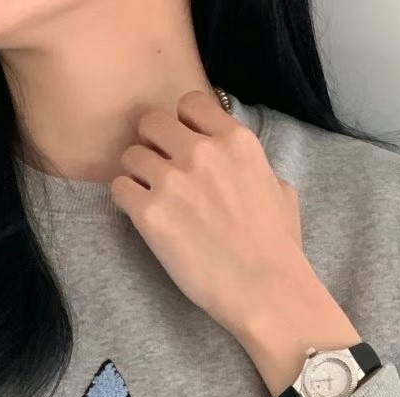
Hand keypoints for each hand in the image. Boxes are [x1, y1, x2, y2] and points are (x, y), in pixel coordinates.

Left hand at [110, 89, 359, 396]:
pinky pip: (119, 189)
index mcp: (235, 140)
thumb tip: (242, 168)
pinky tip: (141, 217)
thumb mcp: (280, 190)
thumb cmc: (278, 248)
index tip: (183, 146)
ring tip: (149, 199)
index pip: (189, 103)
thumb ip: (254, 167)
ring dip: (136, 175)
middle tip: (159, 172)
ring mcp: (173, 182)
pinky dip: (125, 200)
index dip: (181, 123)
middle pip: (152, 123)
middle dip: (153, 145)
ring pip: (131, 155)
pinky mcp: (150, 215)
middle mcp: (201, 152)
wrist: (265, 290)